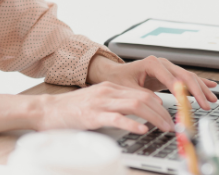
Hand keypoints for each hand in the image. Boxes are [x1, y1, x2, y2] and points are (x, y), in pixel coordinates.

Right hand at [31, 81, 173, 133]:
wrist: (46, 110)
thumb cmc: (71, 109)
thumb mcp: (97, 101)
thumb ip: (116, 103)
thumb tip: (140, 114)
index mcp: (110, 88)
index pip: (143, 93)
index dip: (161, 105)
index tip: (170, 115)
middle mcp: (108, 92)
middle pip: (144, 98)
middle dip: (163, 112)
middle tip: (172, 124)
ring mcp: (100, 103)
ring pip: (136, 105)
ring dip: (154, 117)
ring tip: (164, 127)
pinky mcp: (92, 115)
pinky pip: (117, 118)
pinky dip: (132, 124)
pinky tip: (142, 130)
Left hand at [88, 54, 218, 109]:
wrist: (114, 73)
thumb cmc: (119, 79)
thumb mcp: (128, 88)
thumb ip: (142, 94)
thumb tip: (157, 103)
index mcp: (151, 63)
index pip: (172, 78)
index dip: (183, 91)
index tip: (191, 102)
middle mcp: (162, 63)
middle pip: (185, 77)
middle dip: (198, 91)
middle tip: (206, 104)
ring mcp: (167, 68)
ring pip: (189, 78)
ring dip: (201, 89)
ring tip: (212, 100)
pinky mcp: (169, 74)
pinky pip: (187, 79)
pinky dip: (199, 82)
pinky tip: (211, 85)